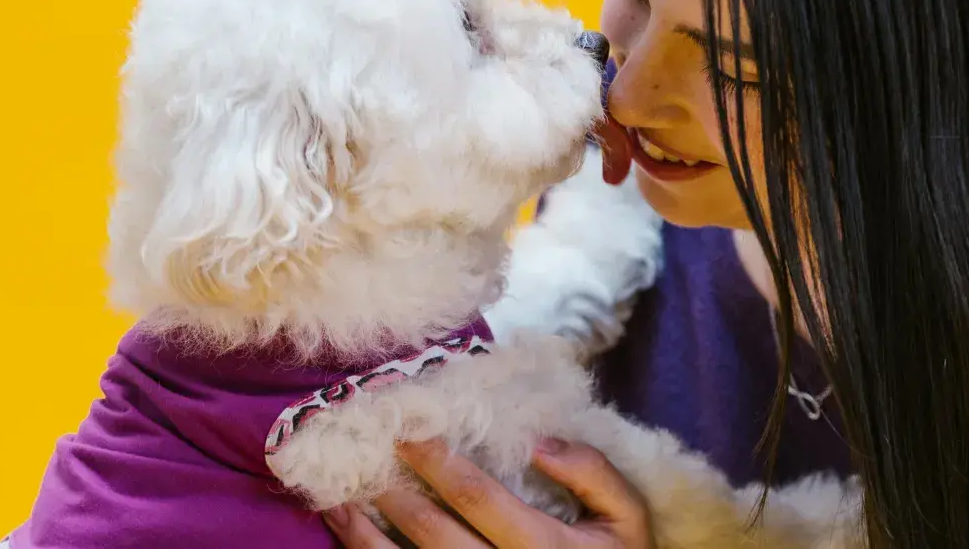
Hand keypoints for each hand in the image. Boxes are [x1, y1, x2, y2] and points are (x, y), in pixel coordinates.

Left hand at [324, 438, 654, 547]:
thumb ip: (593, 473)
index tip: (406, 431)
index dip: (437, 461)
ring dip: (368, 538)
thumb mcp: (630, 518)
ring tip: (338, 504)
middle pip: (433, 533)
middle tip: (362, 457)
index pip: (477, 496)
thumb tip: (539, 442)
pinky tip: (354, 545)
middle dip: (394, 494)